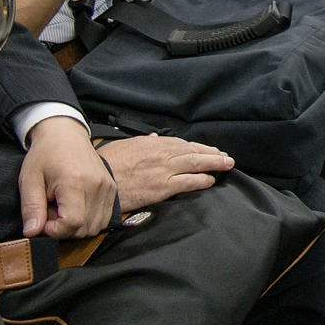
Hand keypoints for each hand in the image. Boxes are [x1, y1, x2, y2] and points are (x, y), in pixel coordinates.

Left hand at [19, 117, 116, 238]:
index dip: (54, 230)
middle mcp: (97, 186)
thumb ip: (31, 208)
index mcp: (76, 182)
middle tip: (51, 211)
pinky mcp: (112, 189)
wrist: (65, 134)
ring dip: (77, 226)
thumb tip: (32, 233)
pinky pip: (103, 219)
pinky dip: (88, 221)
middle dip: (64, 229)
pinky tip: (76, 207)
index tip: (43, 221)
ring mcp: (108, 187)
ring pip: (95, 227)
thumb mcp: (29, 180)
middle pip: (85, 228)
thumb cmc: (45, 155)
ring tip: (63, 208)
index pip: (72, 223)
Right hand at [99, 134, 234, 212]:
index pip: (183, 144)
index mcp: (154, 143)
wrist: (98, 180)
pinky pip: (188, 183)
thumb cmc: (107, 163)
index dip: (199, 147)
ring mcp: (164, 170)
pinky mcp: (162, 187)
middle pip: (194, 152)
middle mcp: (162, 154)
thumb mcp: (126, 145)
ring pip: (196, 164)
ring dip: (214, 165)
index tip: (210, 149)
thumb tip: (155, 137)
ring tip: (226, 166)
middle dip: (213, 154)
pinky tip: (211, 181)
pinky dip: (202, 180)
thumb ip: (144, 142)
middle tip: (227, 157)